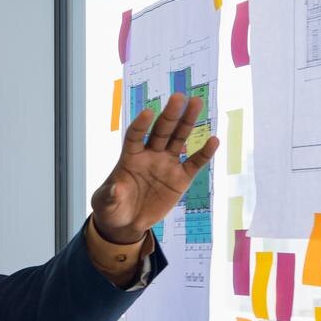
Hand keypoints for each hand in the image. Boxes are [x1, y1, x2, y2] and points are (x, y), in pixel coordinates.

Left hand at [90, 92, 219, 245]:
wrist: (128, 223)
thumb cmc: (112, 208)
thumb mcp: (106, 203)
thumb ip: (110, 195)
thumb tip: (115, 188)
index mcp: (130, 156)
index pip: (135, 136)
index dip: (140, 125)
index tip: (147, 113)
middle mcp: (150, 155)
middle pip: (161, 131)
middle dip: (170, 115)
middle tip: (179, 97)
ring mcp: (166, 164)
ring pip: (179, 139)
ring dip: (187, 122)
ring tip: (197, 103)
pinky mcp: (180, 178)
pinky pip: (194, 163)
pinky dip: (204, 153)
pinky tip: (214, 140)